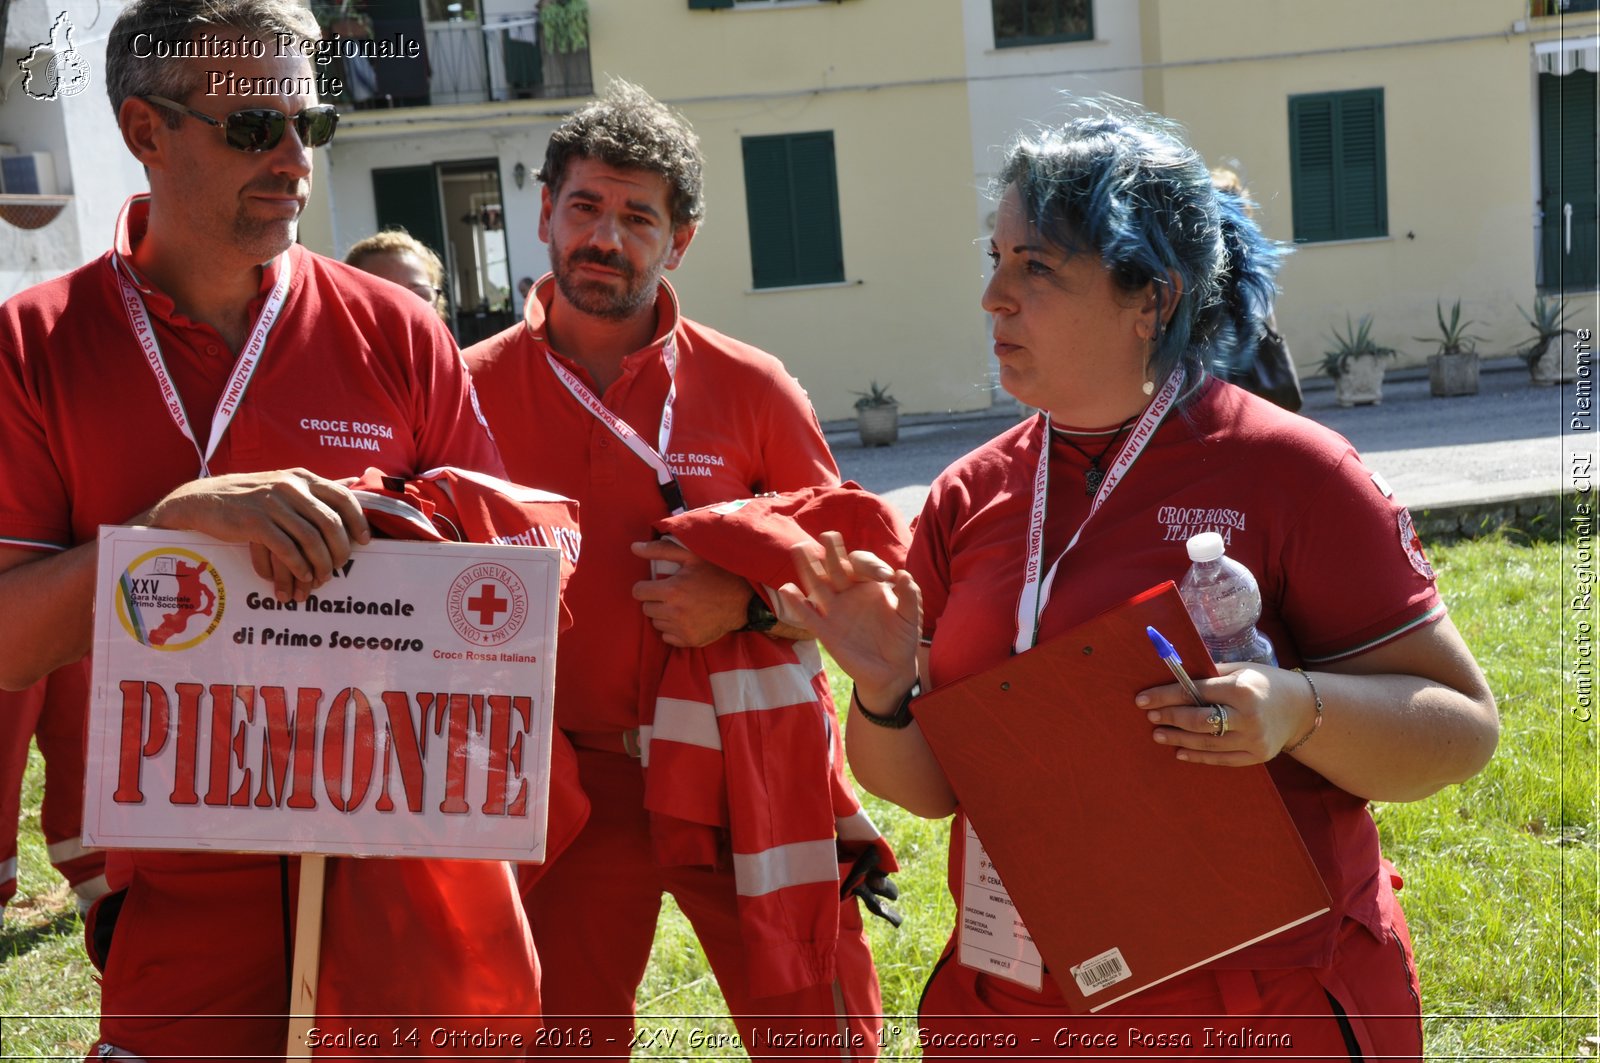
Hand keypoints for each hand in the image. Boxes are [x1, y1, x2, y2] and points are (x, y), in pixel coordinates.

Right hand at [143, 468, 369, 602]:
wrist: (204, 500)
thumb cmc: (251, 497)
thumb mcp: (285, 484)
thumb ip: (318, 487)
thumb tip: (356, 480)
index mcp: (302, 478)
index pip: (343, 496)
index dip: (358, 520)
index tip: (365, 541)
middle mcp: (290, 487)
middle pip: (330, 522)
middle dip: (340, 549)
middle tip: (341, 566)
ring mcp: (272, 503)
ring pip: (310, 538)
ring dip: (320, 563)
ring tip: (321, 577)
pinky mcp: (254, 523)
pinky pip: (286, 549)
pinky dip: (299, 566)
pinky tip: (303, 575)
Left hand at [629, 539, 750, 647]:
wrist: (743, 600)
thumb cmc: (716, 573)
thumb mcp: (691, 555)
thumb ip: (660, 550)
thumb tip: (634, 548)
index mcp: (673, 590)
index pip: (638, 592)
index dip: (646, 586)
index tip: (657, 584)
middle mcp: (675, 613)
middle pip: (646, 609)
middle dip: (655, 600)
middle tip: (671, 594)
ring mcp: (683, 629)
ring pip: (656, 623)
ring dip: (663, 614)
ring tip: (680, 605)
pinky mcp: (690, 641)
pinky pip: (667, 637)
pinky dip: (673, 629)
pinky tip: (686, 618)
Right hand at [776, 531, 920, 702]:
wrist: (891, 671)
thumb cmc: (902, 640)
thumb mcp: (910, 617)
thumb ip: (909, 595)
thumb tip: (902, 573)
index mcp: (869, 585)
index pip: (863, 565)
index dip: (870, 565)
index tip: (885, 577)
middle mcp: (849, 593)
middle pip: (835, 567)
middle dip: (831, 551)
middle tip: (828, 536)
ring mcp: (835, 610)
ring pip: (818, 584)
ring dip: (808, 567)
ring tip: (799, 548)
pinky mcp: (825, 630)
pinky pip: (807, 614)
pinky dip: (796, 603)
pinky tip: (787, 589)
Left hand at [1135, 664, 1316, 765]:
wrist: (1302, 709)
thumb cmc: (1264, 683)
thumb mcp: (1240, 670)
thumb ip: (1209, 675)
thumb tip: (1173, 674)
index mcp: (1242, 689)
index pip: (1194, 692)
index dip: (1165, 696)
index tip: (1143, 700)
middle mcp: (1248, 716)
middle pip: (1198, 721)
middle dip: (1170, 718)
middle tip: (1151, 717)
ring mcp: (1253, 740)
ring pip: (1206, 743)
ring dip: (1177, 738)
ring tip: (1158, 734)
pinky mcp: (1256, 756)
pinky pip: (1220, 759)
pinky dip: (1198, 756)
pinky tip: (1179, 751)